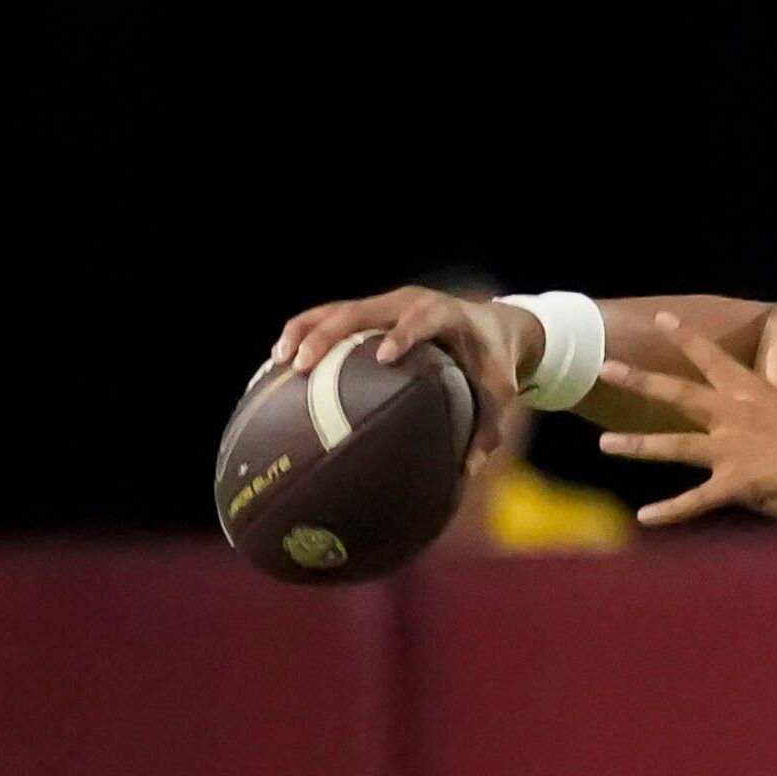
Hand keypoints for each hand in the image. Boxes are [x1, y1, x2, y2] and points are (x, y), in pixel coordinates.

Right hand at [270, 285, 543, 470]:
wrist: (492, 325)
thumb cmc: (493, 360)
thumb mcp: (499, 390)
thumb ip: (488, 427)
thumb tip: (466, 473)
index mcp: (444, 313)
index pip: (421, 318)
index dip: (403, 333)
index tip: (386, 356)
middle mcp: (408, 302)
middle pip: (360, 310)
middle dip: (328, 334)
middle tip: (301, 364)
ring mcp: (384, 304)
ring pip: (334, 309)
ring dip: (303, 331)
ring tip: (277, 361)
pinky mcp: (368, 313)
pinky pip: (328, 318)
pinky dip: (303, 335)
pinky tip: (277, 366)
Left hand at [597, 312, 776, 526]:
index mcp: (755, 394)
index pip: (714, 359)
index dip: (687, 338)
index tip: (661, 319)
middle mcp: (737, 417)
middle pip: (680, 394)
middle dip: (641, 380)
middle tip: (607, 368)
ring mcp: (734, 451)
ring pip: (675, 445)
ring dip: (638, 445)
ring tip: (604, 444)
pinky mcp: (737, 486)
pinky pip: (696, 500)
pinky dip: (670, 510)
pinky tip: (644, 516)